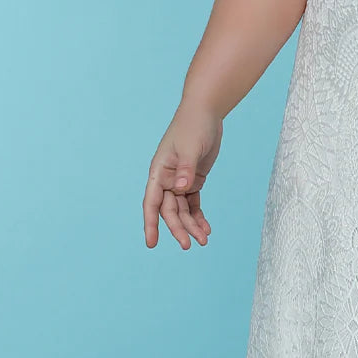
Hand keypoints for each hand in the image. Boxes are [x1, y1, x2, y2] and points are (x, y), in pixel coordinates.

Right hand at [143, 102, 222, 250]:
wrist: (206, 112)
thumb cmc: (193, 126)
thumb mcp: (190, 147)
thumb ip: (185, 169)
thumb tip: (181, 188)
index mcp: (159, 172)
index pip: (151, 203)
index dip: (150, 223)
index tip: (151, 243)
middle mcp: (166, 179)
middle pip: (169, 211)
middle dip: (178, 228)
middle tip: (188, 245)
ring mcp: (180, 181)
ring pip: (183, 210)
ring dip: (191, 225)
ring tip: (203, 240)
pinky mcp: (193, 180)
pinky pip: (193, 203)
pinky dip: (199, 216)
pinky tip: (206, 229)